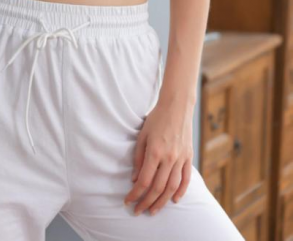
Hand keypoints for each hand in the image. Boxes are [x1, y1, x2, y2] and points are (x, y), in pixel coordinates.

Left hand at [123, 99, 193, 215]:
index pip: (144, 180)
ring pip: (172, 187)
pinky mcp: (188, 157)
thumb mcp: (142, 135)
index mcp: (155, 151)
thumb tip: (135, 179)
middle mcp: (169, 158)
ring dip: (162, 202)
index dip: (135, 194)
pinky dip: (181, 191)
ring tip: (154, 210)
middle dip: (146, 202)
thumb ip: (138, 157)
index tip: (128, 201)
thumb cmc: (156, 118)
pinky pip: (186, 179)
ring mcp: (181, 158)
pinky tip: (174, 199)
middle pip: (157, 188)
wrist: (177, 106)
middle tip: (138, 211)